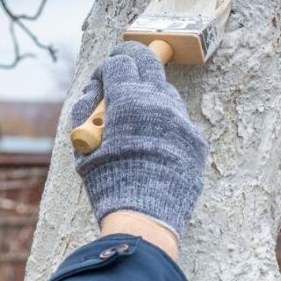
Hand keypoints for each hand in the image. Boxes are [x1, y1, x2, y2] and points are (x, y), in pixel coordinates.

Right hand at [70, 41, 208, 242]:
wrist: (146, 220)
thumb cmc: (109, 183)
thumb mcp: (85, 146)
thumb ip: (85, 112)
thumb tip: (93, 91)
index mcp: (128, 101)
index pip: (120, 63)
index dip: (108, 66)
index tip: (103, 75)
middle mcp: (158, 103)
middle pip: (149, 64)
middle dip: (133, 61)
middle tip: (123, 64)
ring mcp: (181, 121)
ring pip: (166, 92)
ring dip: (149, 93)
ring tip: (135, 113)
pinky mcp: (195, 140)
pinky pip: (178, 121)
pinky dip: (164, 123)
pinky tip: (153, 141)